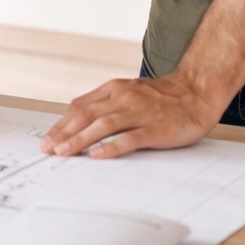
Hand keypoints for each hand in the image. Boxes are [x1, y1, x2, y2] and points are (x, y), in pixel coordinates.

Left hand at [40, 71, 227, 158]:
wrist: (196, 93)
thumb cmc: (160, 98)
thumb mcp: (128, 92)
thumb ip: (106, 104)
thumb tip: (78, 122)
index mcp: (113, 89)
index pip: (80, 106)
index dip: (61, 124)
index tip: (48, 139)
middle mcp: (123, 98)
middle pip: (86, 115)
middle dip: (64, 133)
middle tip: (48, 149)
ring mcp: (139, 112)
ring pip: (103, 125)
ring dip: (80, 139)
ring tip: (65, 153)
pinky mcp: (154, 128)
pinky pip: (130, 138)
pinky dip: (111, 147)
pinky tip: (97, 155)